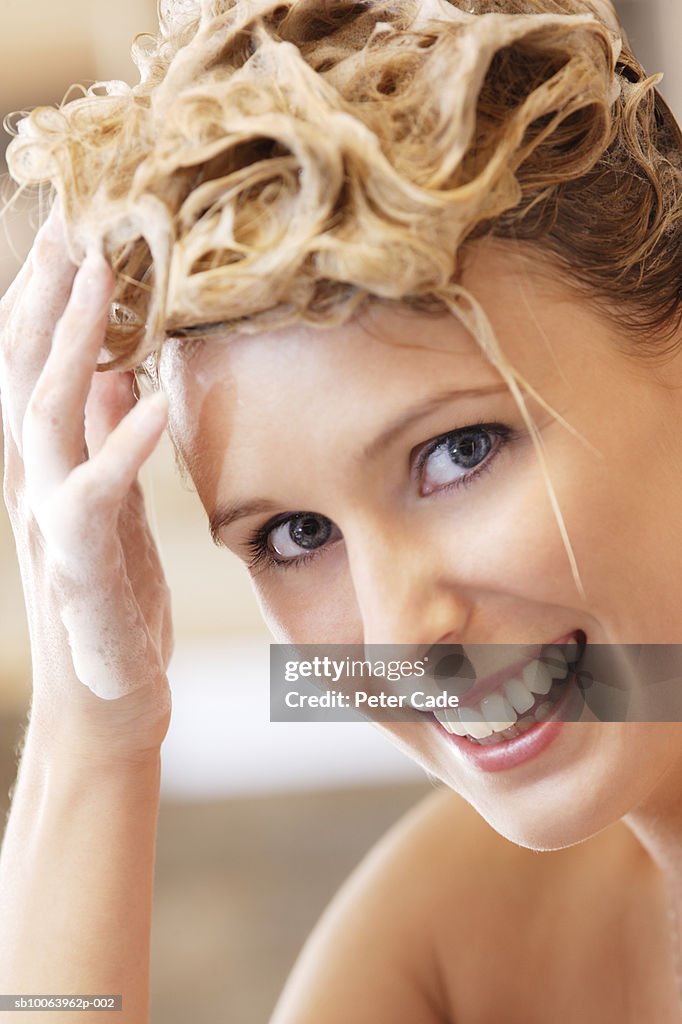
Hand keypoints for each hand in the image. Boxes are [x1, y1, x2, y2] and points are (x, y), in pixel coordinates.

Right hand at [0, 202, 173, 763]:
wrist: (110, 694)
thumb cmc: (115, 595)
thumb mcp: (114, 501)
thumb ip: (108, 436)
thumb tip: (123, 370)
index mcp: (51, 463)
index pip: (35, 362)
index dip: (47, 294)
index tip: (74, 223)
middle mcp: (38, 480)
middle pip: (24, 368)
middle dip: (45, 290)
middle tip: (75, 214)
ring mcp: (52, 519)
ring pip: (44, 413)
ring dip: (71, 340)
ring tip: (102, 272)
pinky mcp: (81, 562)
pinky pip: (96, 491)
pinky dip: (123, 441)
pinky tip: (155, 394)